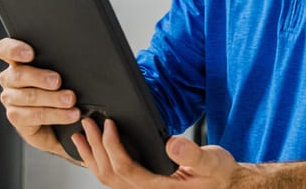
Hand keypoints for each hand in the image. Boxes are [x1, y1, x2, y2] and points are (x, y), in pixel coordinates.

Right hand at [0, 37, 79, 159]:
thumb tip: (76, 60)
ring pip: (28, 96)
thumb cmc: (60, 86)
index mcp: (17, 61)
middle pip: (18, 75)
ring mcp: (11, 99)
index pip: (4, 49)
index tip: (30, 54)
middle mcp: (10, 78)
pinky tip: (70, 114)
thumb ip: (60, 63)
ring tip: (70, 100)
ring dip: (52, 98)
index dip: (14, 49)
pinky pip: (33, 116)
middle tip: (58, 81)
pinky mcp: (17, 118)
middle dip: (40, 77)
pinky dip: (55, 114)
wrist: (59, 120)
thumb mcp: (61, 70)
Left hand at [72, 118, 244, 187]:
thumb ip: (192, 154)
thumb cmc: (218, 174)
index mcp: (160, 188)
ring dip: (92, 156)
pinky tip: (95, 150)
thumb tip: (171, 144)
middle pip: (110, 174)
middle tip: (88, 123)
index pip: (126, 169)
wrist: (224, 184)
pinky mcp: (143, 185)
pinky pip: (115, 178)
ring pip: (108, 178)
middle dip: (96, 147)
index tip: (110, 125)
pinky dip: (100, 162)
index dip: (113, 146)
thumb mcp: (212, 161)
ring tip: (81, 137)